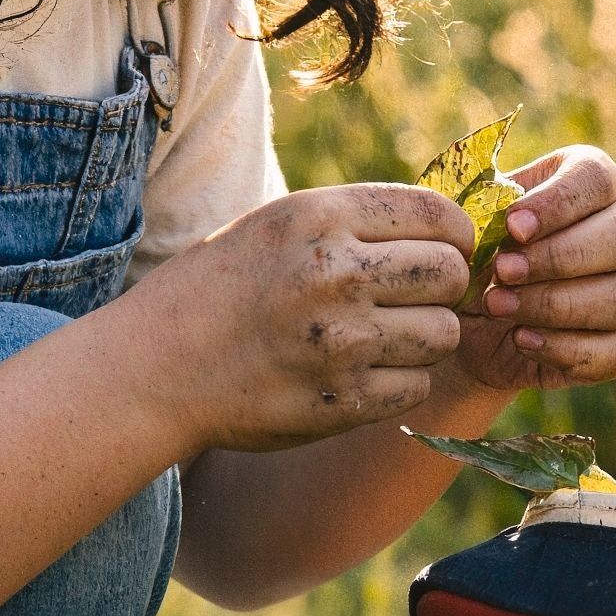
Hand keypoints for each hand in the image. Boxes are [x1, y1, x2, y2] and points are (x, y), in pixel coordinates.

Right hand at [142, 183, 473, 451]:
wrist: (157, 368)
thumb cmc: (221, 289)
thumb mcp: (279, 226)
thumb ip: (356, 222)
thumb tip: (448, 229)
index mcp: (319, 217)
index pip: (437, 213)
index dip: (457, 233)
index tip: (449, 248)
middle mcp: (336, 273)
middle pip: (452, 273)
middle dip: (445, 287)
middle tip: (416, 298)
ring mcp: (342, 341)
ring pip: (444, 334)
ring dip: (425, 338)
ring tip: (386, 337)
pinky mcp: (343, 401)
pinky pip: (417, 386)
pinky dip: (401, 383)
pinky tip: (363, 374)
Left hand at [455, 144, 615, 394]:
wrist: (477, 318)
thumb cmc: (482, 251)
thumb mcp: (475, 222)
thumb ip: (484, 208)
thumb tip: (504, 217)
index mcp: (597, 184)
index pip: (597, 180)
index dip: (557, 203)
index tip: (512, 227)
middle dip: (558, 257)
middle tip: (503, 271)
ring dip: (555, 304)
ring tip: (499, 306)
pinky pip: (614, 350)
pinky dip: (564, 348)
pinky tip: (522, 339)